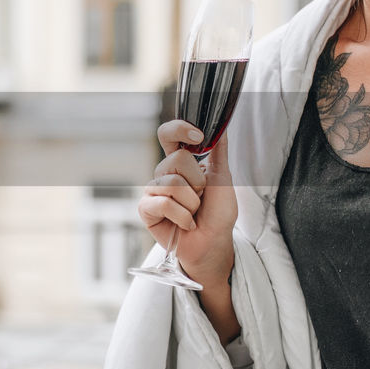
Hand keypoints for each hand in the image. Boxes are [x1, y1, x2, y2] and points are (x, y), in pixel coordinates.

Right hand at [138, 120, 237, 291]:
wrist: (213, 243)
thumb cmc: (218, 214)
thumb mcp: (224, 178)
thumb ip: (219, 151)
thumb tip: (221, 125)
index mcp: (180, 162)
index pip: (169, 134)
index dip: (179, 129)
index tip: (199, 137)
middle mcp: (164, 173)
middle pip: (176, 159)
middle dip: (197, 181)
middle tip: (201, 196)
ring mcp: (153, 191)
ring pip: (172, 184)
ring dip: (192, 203)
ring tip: (193, 213)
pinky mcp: (146, 209)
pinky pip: (163, 203)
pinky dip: (182, 216)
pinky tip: (186, 223)